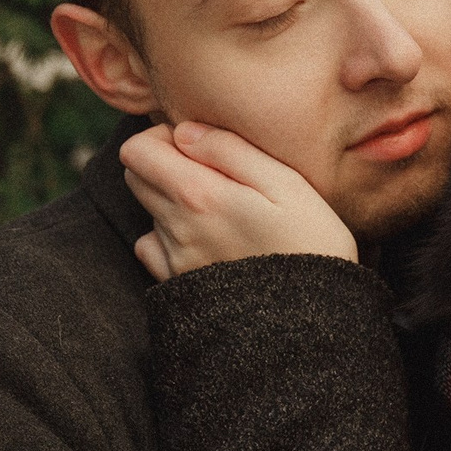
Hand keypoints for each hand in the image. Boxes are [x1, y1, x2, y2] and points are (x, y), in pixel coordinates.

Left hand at [118, 121, 355, 278]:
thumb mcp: (286, 182)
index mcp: (199, 195)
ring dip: (170, 200)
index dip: (161, 136)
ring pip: (147, 210)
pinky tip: (202, 238)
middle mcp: (177, 228)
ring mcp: (175, 259)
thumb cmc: (312, 242)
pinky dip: (165, 237)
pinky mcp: (180, 284)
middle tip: (208, 172)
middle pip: (135, 177)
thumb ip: (230, 149)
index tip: (196, 144)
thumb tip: (184, 132)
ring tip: (218, 210)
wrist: (315, 318)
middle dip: (162, 164)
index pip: (136, 151)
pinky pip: (150, 249)